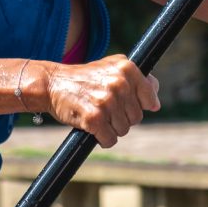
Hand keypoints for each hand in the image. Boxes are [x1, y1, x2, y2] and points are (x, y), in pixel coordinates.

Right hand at [42, 55, 159, 147]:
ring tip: (96, 113)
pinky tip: (91, 126)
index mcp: (126, 68)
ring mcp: (106, 101)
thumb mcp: (110, 67)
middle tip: (104, 106)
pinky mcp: (94, 119)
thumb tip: (155, 102)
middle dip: (122, 117)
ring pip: (124, 129)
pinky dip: (102, 138)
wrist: (52, 83)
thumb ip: (136, 79)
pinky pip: (109, 140)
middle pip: (136, 117)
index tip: (125, 102)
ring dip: (110, 127)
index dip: (139, 104)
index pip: (149, 98)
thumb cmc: (83, 78)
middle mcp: (118, 83)